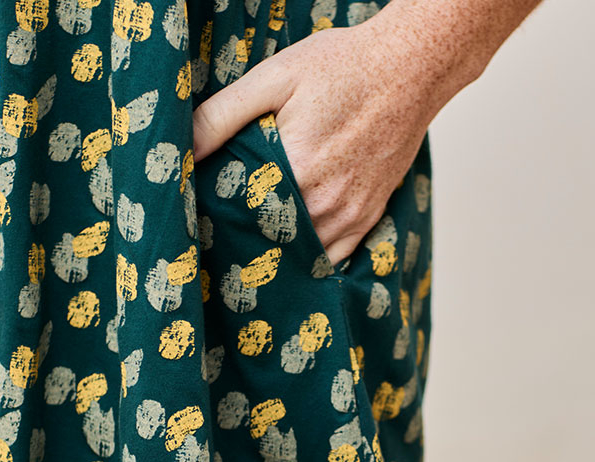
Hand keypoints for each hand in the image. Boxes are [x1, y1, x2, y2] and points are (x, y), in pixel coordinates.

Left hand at [192, 20, 436, 266]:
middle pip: (271, 241)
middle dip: (247, 243)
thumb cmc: (342, 68)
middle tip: (222, 244)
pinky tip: (292, 256)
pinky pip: (334, 258)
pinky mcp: (367, 218)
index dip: (221, 223)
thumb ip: (224, 114)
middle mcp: (324, 203)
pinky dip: (311, 261)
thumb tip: (184, 148)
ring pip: (302, 256)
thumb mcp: (274, 77)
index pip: (242, 216)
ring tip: (254, 252)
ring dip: (279, 255)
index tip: (204, 224)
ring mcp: (348, 215)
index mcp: (295, 170)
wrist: (409, 70)